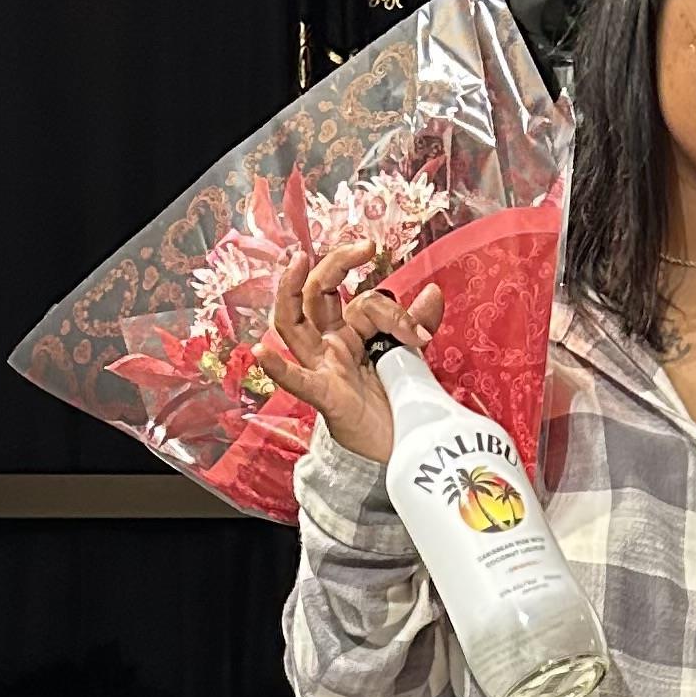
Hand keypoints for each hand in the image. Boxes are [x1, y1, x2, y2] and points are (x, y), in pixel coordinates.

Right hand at [257, 232, 445, 464]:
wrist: (397, 449)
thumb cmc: (394, 402)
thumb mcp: (408, 357)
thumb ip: (416, 323)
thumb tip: (433, 291)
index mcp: (349, 332)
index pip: (364, 301)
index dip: (394, 311)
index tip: (420, 330)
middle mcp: (331, 344)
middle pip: (318, 294)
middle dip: (336, 265)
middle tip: (364, 247)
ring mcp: (323, 368)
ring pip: (293, 324)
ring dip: (291, 292)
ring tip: (296, 264)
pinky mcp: (326, 397)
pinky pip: (298, 381)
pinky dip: (278, 368)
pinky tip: (262, 354)